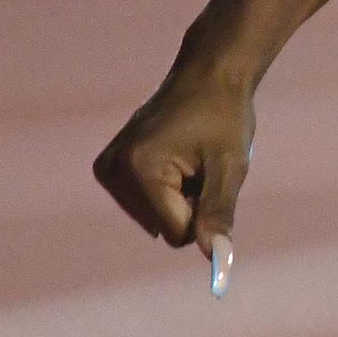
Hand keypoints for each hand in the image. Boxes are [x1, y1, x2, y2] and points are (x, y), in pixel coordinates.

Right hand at [93, 68, 255, 266]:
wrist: (210, 74)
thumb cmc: (225, 116)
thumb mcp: (230, 166)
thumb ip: (218, 214)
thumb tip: (216, 261)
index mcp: (139, 169)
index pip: (177, 234)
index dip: (204, 211)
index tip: (210, 172)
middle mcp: (114, 170)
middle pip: (164, 229)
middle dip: (190, 204)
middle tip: (200, 162)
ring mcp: (107, 168)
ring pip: (155, 219)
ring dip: (179, 196)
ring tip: (189, 156)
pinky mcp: (108, 168)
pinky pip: (145, 205)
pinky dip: (166, 189)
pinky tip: (174, 155)